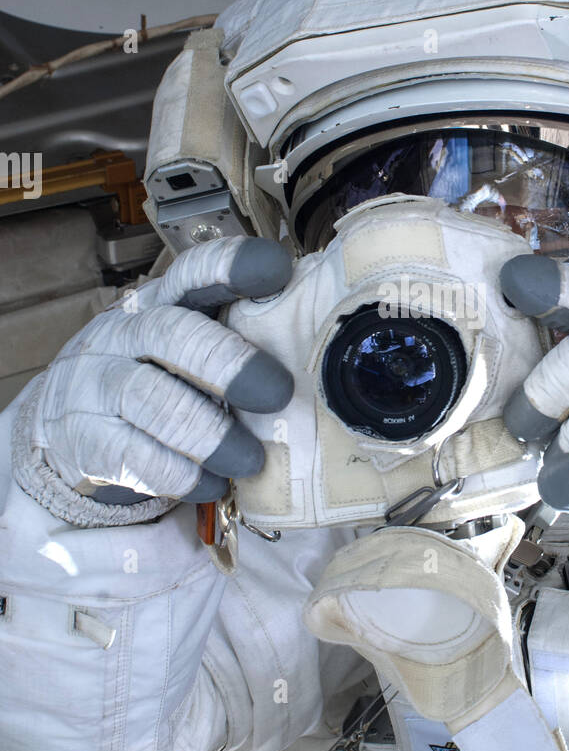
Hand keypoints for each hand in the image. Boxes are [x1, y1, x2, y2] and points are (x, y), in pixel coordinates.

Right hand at [29, 236, 292, 506]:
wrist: (66, 427)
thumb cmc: (155, 382)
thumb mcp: (188, 349)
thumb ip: (238, 340)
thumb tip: (321, 351)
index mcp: (164, 303)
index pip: (195, 270)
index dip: (234, 266)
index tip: (276, 272)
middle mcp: (126, 334)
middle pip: (174, 335)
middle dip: (230, 364)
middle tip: (276, 393)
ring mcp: (97, 384)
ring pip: (151, 400)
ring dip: (210, 433)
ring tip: (249, 459)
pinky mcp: (84, 438)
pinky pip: (131, 456)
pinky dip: (179, 473)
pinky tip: (211, 484)